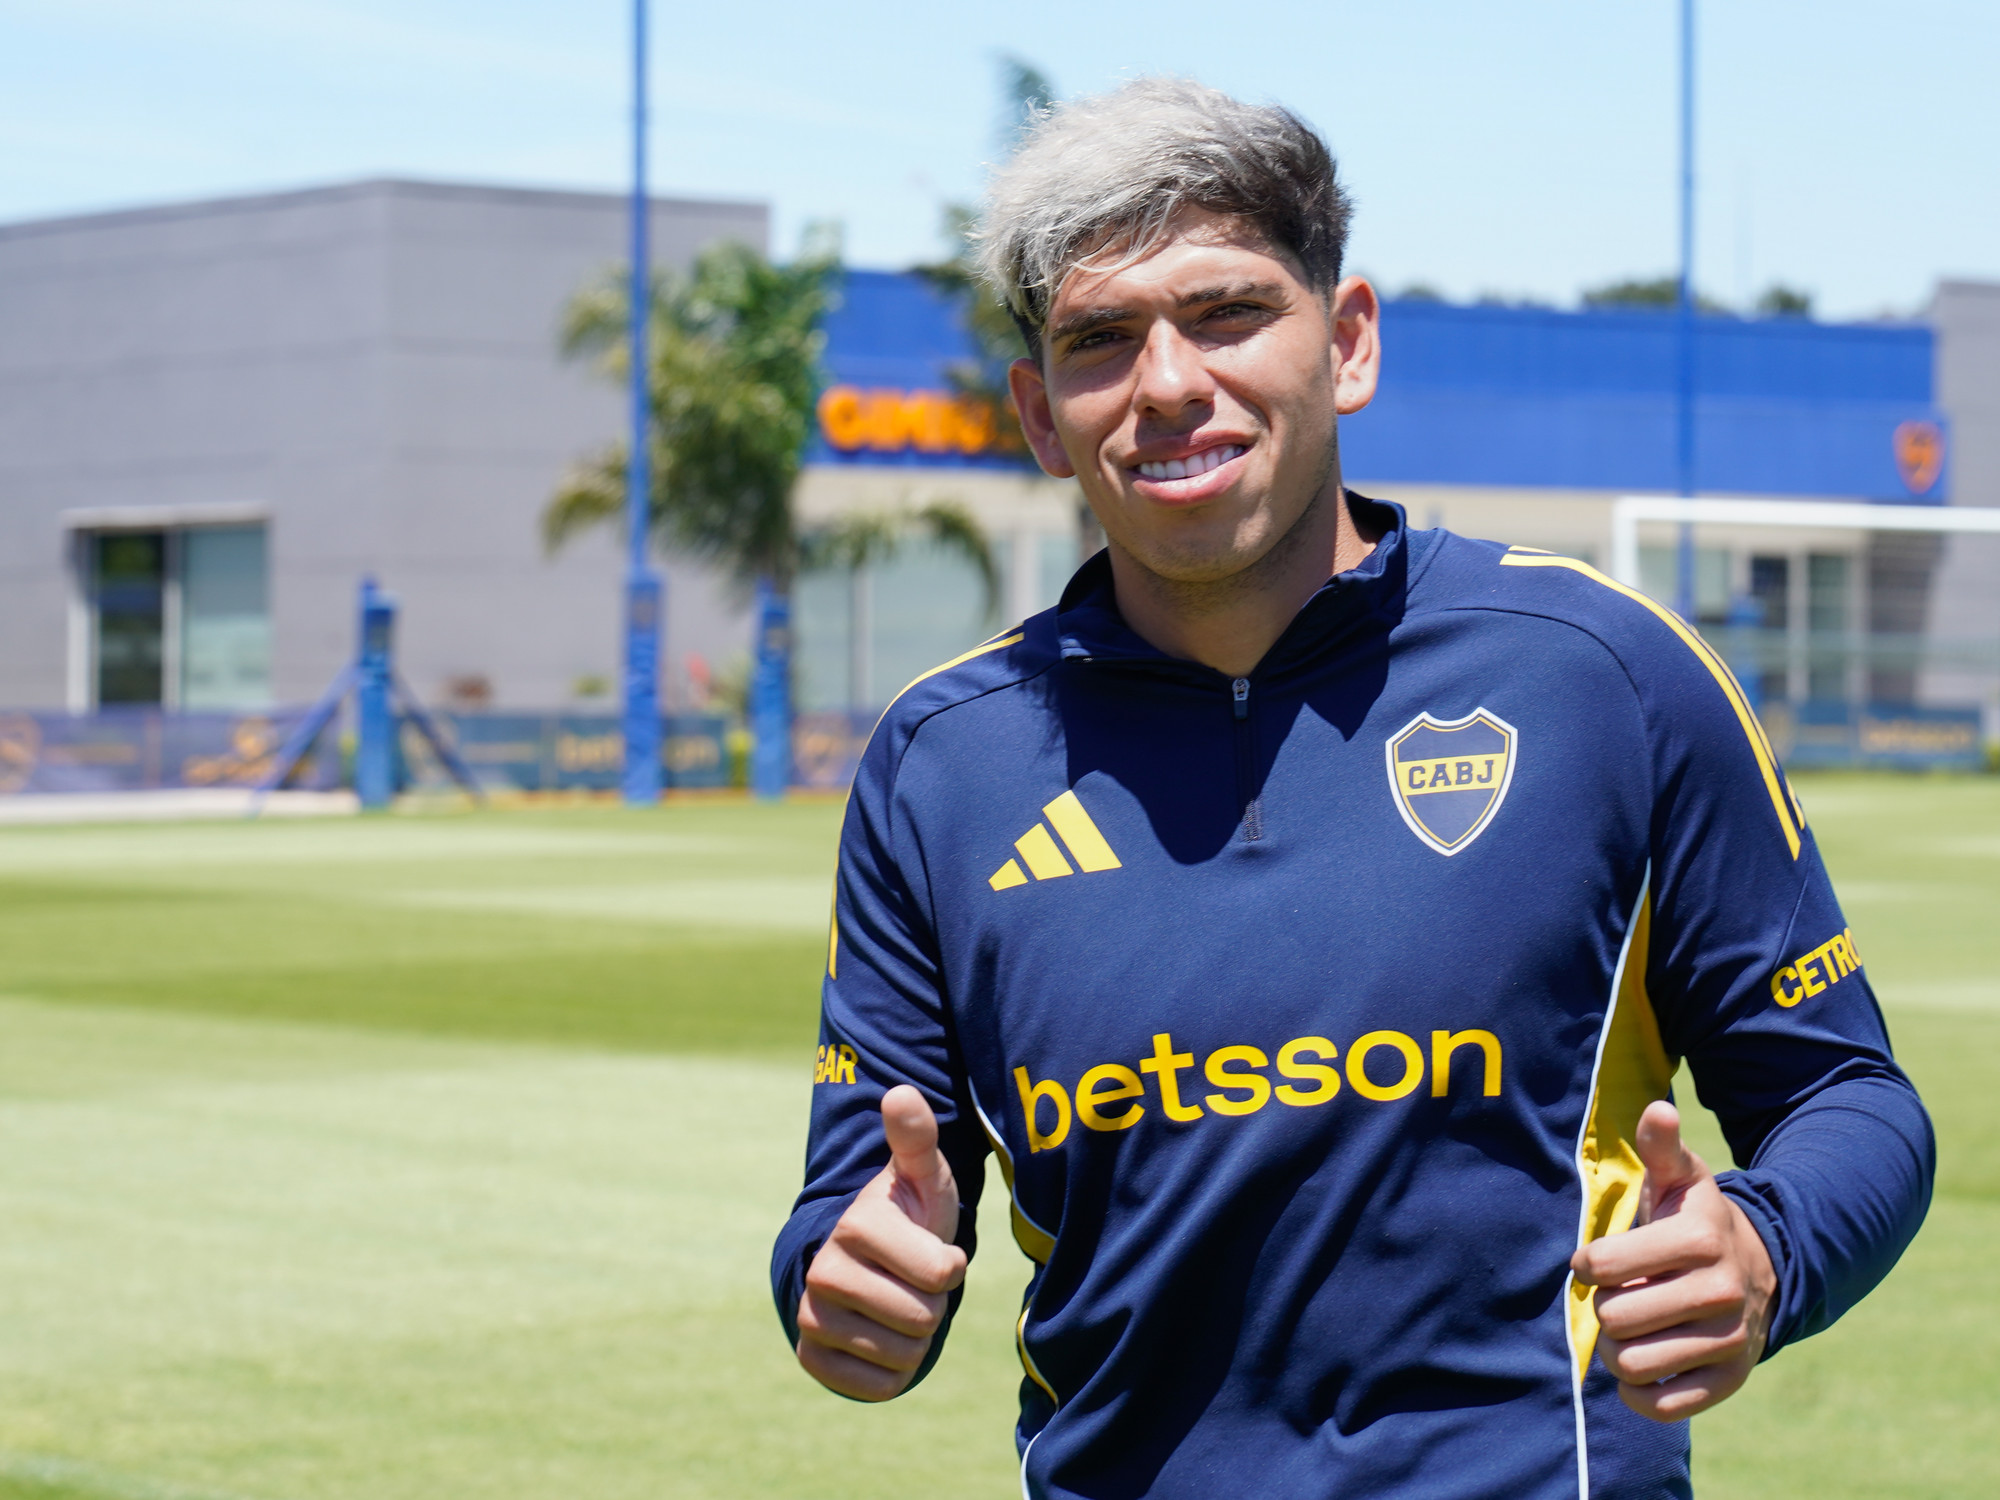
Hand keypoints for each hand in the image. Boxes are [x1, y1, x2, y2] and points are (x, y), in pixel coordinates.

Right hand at [796, 1084, 966, 1400]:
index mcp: (858, 1225)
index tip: (932, 1250)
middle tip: (914, 1280)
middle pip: (925, 1319)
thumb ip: (916, 1137)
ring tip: (899, 1303)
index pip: (943, 1274)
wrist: (862, 1261)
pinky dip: (893, 1371)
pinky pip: (878, 1386)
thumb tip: (901, 1093)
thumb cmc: (906, 1214)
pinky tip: (882, 1337)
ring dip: (916, 1337)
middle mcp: (825, 1271)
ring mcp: (812, 1316)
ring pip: (904, 1355)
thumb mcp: (921, 1175)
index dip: (950, 1266)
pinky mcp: (810, 1357)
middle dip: (933, 1304)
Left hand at [1569, 1100, 1776, 1420]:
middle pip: (1615, 1318)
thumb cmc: (1695, 1219)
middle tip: (1618, 1295)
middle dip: (1604, 1308)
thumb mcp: (1681, 1178)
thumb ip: (1660, 1147)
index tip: (1595, 1261)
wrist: (1759, 1267)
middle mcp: (1721, 1292)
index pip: (1603, 1265)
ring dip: (1617, 1350)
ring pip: (1634, 1364)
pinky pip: (1665, 1406)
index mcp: (1700, 1238)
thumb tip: (1658, 1111)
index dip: (1587, 1265)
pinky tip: (1643, 1366)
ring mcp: (1729, 1340)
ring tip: (1629, 1329)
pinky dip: (1640, 1393)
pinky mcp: (1730, 1380)